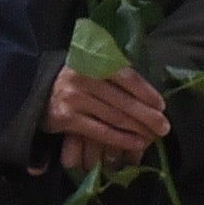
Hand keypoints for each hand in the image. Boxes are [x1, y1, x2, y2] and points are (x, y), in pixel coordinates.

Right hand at [51, 63, 172, 163]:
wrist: (39, 93)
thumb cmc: (76, 81)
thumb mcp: (93, 68)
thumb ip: (116, 74)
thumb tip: (151, 96)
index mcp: (93, 60)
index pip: (126, 76)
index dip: (146, 92)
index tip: (162, 105)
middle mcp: (83, 77)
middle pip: (123, 100)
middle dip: (147, 116)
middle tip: (164, 127)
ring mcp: (74, 98)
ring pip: (114, 117)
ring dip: (137, 129)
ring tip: (152, 136)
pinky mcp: (67, 118)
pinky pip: (100, 131)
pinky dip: (121, 139)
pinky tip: (135, 143)